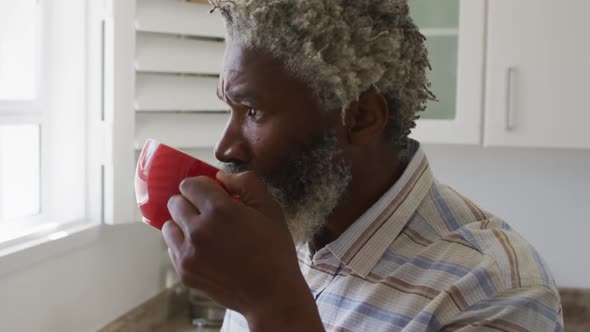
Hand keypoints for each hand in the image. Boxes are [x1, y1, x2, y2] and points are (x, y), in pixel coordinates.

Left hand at [162, 171, 323, 330]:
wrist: (271, 293)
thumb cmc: (274, 249)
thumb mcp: (270, 209)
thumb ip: (246, 183)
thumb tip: (221, 176)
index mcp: (219, 210)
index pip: (189, 185)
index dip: (202, 186)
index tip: (212, 193)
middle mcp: (198, 230)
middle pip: (175, 203)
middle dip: (191, 203)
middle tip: (209, 213)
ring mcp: (188, 253)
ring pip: (169, 226)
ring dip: (183, 224)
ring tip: (204, 232)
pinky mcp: (185, 272)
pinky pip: (172, 248)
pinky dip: (183, 245)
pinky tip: (204, 250)